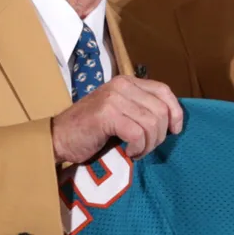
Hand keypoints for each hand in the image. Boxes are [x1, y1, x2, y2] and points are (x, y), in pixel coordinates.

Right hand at [51, 76, 183, 163]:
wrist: (58, 138)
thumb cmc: (91, 130)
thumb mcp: (121, 112)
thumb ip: (141, 109)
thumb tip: (171, 120)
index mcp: (128, 82)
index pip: (164, 91)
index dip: (175, 112)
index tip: (175, 131)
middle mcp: (122, 85)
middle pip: (160, 110)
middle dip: (160, 135)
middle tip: (146, 147)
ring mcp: (113, 99)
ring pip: (151, 123)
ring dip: (148, 144)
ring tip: (136, 151)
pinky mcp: (106, 115)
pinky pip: (137, 133)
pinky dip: (138, 147)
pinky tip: (129, 152)